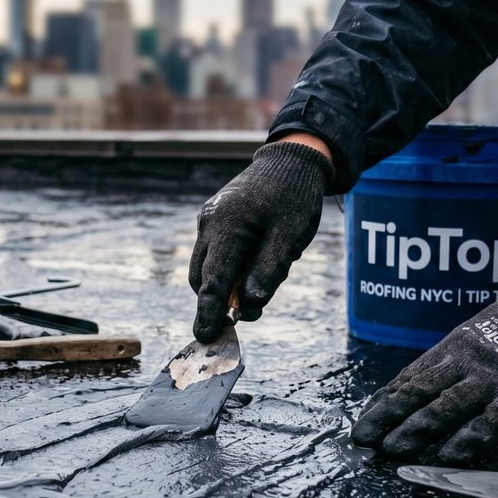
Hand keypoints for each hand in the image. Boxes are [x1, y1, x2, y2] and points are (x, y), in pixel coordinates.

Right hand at [189, 139, 333, 342]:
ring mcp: (209, 220)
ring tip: (269, 272)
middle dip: (220, 300)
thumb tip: (249, 306)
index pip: (212, 280)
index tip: (205, 337)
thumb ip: (268, 271)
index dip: (209, 312)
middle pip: (202, 277)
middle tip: (249, 312)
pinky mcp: (215, 220)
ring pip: (208, 267)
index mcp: (226, 226)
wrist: (291, 160)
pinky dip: (233, 267)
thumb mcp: (290, 236)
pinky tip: (262, 256)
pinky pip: (217, 253)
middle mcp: (209, 223)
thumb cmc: (294, 196)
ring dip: (229, 283)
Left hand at [350, 268, 497, 463]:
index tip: (362, 419)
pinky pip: (489, 423)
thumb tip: (430, 378)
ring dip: (414, 431)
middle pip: (417, 393)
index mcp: (456, 346)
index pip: (411, 377)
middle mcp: (466, 362)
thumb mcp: (484, 330)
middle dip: (386, 418)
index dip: (384, 400)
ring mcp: (493, 380)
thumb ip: (459, 356)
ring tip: (390, 451)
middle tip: (360, 439)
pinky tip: (446, 458)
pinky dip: (466, 442)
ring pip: (444, 408)